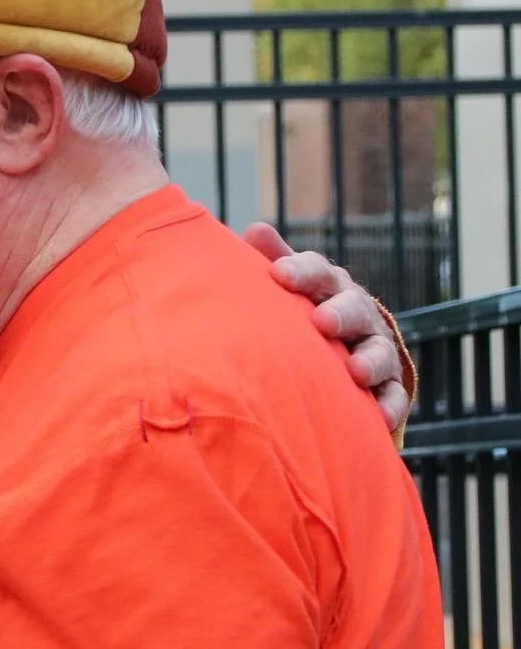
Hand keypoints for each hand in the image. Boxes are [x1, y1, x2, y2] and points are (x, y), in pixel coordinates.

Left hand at [242, 222, 411, 435]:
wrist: (345, 344)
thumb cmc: (305, 307)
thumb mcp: (292, 284)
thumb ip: (275, 260)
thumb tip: (255, 228)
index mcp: (329, 286)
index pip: (318, 272)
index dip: (300, 272)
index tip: (279, 275)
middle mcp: (357, 312)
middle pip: (353, 308)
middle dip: (341, 314)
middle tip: (323, 321)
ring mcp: (375, 348)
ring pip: (379, 352)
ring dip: (370, 361)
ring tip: (356, 371)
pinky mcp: (387, 385)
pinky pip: (393, 396)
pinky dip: (388, 406)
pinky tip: (380, 419)